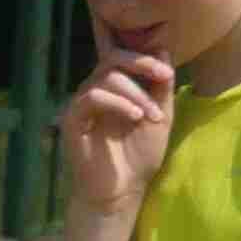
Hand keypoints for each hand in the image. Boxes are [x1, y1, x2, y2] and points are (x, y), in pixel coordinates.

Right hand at [55, 50, 175, 218]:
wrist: (122, 191)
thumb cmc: (139, 156)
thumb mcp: (160, 116)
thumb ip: (161, 86)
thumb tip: (163, 50)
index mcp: (115, 88)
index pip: (121, 55)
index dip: (143, 53)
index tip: (167, 71)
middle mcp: (95, 90)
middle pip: (113, 57)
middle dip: (142, 63)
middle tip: (164, 77)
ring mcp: (82, 104)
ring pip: (106, 77)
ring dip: (136, 93)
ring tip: (151, 115)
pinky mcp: (72, 119)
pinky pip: (93, 96)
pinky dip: (118, 103)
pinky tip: (135, 117)